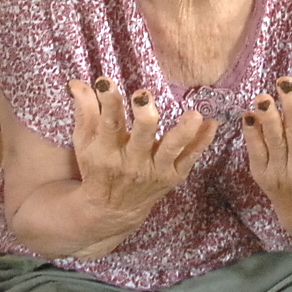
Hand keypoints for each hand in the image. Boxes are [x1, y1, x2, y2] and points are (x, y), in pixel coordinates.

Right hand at [67, 78, 217, 239]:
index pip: (108, 124)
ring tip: (195, 115)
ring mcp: (155, 170)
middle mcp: (132, 161)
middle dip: (144, 116)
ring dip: (183, 132)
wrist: (112, 210)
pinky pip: (190, 159)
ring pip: (171, 150)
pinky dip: (203, 143)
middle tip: (144, 96)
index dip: (108, 102)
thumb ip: (85, 111)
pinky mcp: (173, 176)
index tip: (106, 82)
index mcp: (107, 151)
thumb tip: (78, 82)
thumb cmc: (97, 167)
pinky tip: (212, 124)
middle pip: (142, 136)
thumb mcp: (84, 142)